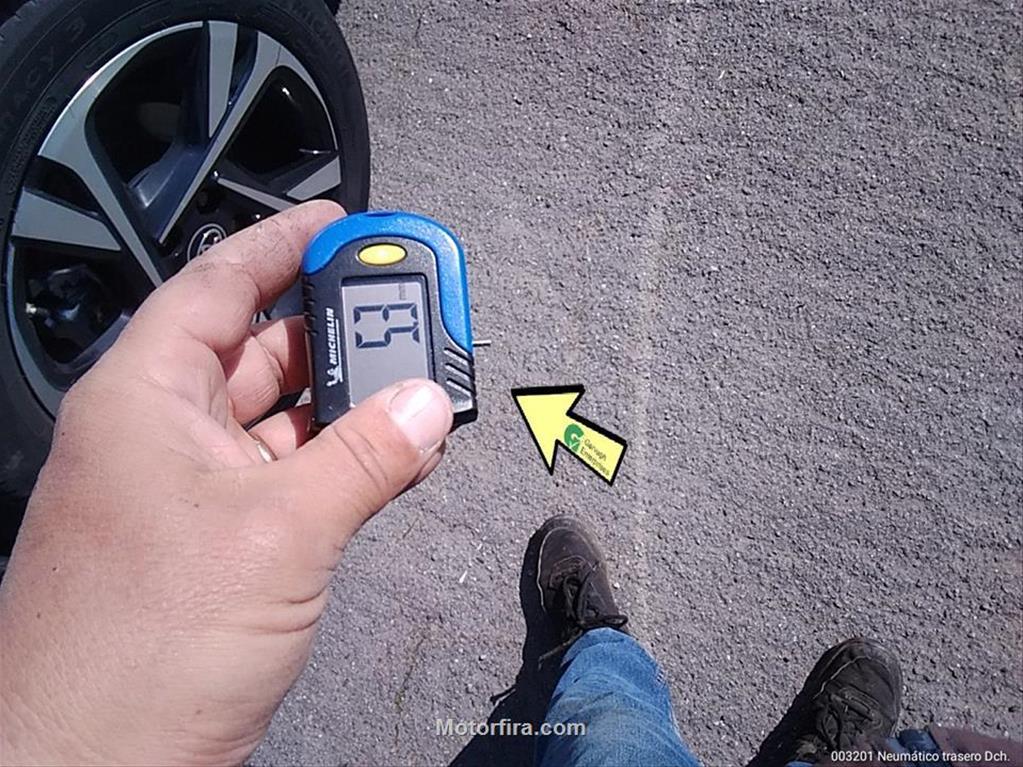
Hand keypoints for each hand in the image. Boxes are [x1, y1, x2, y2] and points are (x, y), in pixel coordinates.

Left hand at [0, 201, 452, 765]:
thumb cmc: (138, 650)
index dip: (281, 245)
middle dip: (333, 328)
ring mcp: (186, 491)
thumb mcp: (277, 533)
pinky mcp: (214, 543)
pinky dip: (336, 462)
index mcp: (143, 398)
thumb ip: (364, 458)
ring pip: (277, 417)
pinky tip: (390, 458)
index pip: (216, 286)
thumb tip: (425, 405)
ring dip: (344, 404)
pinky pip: (284, 476)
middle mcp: (158, 434)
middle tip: (405, 310)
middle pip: (257, 349)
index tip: (339, 223)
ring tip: (415, 386)